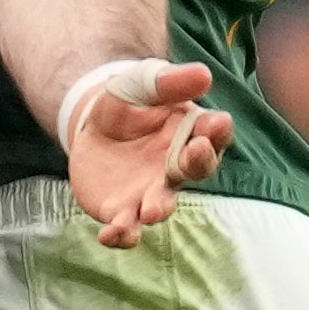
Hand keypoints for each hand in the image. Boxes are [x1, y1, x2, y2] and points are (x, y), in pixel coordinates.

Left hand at [64, 59, 231, 244]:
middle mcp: (176, 168)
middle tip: (194, 154)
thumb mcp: (144, 84)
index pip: (212, 134)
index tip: (217, 122)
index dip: (216, 130)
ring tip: (151, 211)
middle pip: (195, 171)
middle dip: (196, 164)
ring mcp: (150, 192)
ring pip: (161, 205)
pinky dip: (120, 234)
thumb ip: (170, 83)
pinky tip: (108, 234)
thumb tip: (205, 75)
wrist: (91, 127)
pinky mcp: (122, 210)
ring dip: (157, 209)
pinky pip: (126, 227)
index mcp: (190, 134)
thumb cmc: (130, 102)